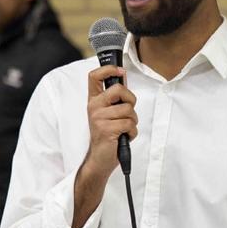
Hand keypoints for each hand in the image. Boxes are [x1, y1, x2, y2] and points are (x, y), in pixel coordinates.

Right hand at [83, 65, 137, 179]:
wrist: (100, 158)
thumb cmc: (108, 134)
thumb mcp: (109, 112)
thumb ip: (116, 96)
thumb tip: (123, 75)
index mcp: (94, 100)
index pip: (94, 76)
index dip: (108, 69)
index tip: (120, 71)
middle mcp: (94, 107)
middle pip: (119, 89)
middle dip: (131, 100)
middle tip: (127, 112)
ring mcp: (99, 118)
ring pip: (128, 109)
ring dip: (132, 121)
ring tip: (123, 128)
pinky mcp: (106, 129)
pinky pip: (129, 124)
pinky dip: (132, 132)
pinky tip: (124, 136)